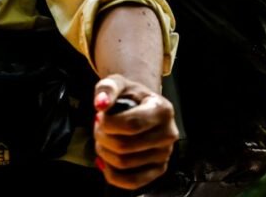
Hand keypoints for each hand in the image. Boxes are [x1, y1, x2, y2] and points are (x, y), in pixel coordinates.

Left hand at [92, 74, 177, 189]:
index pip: (131, 124)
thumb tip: (100, 104)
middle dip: (102, 138)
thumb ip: (107, 88)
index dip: (108, 124)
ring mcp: (165, 154)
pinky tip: (105, 161)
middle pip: (125, 146)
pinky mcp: (159, 170)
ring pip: (126, 164)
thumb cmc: (130, 95)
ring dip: (105, 153)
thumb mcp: (118, 82)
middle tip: (97, 128)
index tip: (99, 116)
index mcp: (162, 109)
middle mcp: (168, 134)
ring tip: (103, 139)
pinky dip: (113, 174)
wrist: (142, 105)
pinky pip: (133, 182)